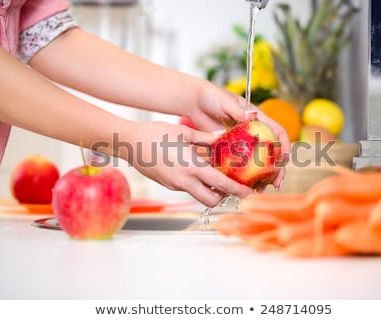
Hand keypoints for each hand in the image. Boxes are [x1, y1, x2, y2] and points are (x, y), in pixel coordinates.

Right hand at [118, 121, 253, 206]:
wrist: (129, 143)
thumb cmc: (155, 134)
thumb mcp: (185, 132)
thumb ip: (206, 140)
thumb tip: (222, 139)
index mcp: (192, 167)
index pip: (222, 184)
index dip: (238, 191)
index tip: (250, 193)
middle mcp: (184, 181)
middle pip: (211, 200)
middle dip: (224, 196)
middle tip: (232, 186)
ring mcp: (175, 185)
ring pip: (199, 196)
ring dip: (210, 190)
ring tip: (214, 174)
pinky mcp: (168, 185)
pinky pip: (188, 188)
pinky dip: (197, 183)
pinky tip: (197, 169)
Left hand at [187, 82, 290, 190]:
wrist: (195, 103)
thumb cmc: (211, 97)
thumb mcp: (226, 102)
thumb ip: (238, 110)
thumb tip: (253, 116)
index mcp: (258, 119)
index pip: (277, 132)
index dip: (284, 146)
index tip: (284, 160)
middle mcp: (254, 132)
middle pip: (271, 153)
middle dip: (277, 169)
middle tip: (276, 183)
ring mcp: (243, 143)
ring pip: (257, 162)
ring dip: (261, 177)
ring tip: (260, 190)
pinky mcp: (230, 150)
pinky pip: (240, 165)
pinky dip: (242, 177)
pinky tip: (242, 188)